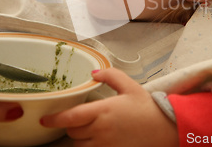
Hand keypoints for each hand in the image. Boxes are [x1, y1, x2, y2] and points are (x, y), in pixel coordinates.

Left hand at [40, 68, 178, 146]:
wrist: (165, 129)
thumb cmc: (148, 108)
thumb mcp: (130, 86)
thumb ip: (110, 75)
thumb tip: (94, 73)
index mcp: (103, 111)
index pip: (70, 117)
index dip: (54, 119)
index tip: (45, 119)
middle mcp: (101, 130)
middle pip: (72, 132)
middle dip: (73, 125)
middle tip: (83, 118)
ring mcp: (105, 145)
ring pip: (80, 144)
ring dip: (81, 137)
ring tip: (94, 129)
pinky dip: (90, 146)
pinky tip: (99, 139)